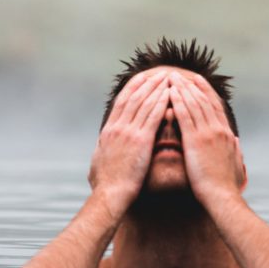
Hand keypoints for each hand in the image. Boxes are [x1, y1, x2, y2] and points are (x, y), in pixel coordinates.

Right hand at [89, 70, 169, 218]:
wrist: (111, 194)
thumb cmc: (106, 184)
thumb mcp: (99, 161)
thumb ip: (103, 148)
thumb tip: (101, 143)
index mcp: (109, 131)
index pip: (121, 102)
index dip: (133, 88)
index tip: (142, 78)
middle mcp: (118, 127)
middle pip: (134, 97)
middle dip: (147, 83)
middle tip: (159, 73)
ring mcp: (128, 133)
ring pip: (144, 103)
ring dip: (157, 88)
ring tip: (168, 78)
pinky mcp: (140, 141)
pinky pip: (153, 116)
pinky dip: (161, 102)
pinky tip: (169, 94)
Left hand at [169, 71, 244, 207]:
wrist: (222, 197)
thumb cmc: (227, 187)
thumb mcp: (236, 165)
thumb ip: (235, 151)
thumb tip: (236, 142)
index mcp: (226, 135)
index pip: (215, 106)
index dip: (206, 91)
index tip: (197, 80)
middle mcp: (218, 130)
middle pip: (203, 101)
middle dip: (190, 85)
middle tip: (179, 74)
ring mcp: (208, 134)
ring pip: (194, 104)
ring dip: (182, 89)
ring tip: (171, 78)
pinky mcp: (196, 141)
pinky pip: (186, 117)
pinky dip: (178, 102)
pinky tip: (170, 93)